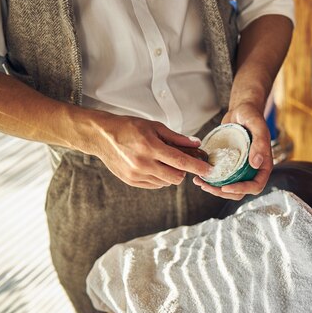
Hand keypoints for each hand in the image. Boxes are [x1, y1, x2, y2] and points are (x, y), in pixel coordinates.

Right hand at [90, 114, 211, 188]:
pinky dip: (159, 178)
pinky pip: (155, 185)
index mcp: (150, 147)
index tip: (209, 170)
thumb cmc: (128, 128)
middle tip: (180, 161)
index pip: (180, 161)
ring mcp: (136, 174)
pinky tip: (153, 166)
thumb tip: (196, 144)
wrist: (102, 136)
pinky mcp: (131, 181)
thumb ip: (177, 138)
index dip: (197, 167)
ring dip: (170, 174)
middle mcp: (143, 163)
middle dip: (183, 171)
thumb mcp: (154, 126)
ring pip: (166, 182)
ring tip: (161, 160)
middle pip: (176, 176)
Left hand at [193, 102, 272, 199]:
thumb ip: (260, 143)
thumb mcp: (257, 126)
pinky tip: (199, 176)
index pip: (256, 186)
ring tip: (199, 182)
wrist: (241, 111)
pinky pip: (222, 178)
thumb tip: (256, 164)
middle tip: (206, 186)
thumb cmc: (251, 116)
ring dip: (215, 189)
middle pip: (241, 192)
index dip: (241, 190)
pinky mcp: (229, 165)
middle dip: (223, 192)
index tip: (225, 187)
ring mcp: (240, 169)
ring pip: (230, 187)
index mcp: (263, 165)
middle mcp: (253, 170)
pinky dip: (211, 180)